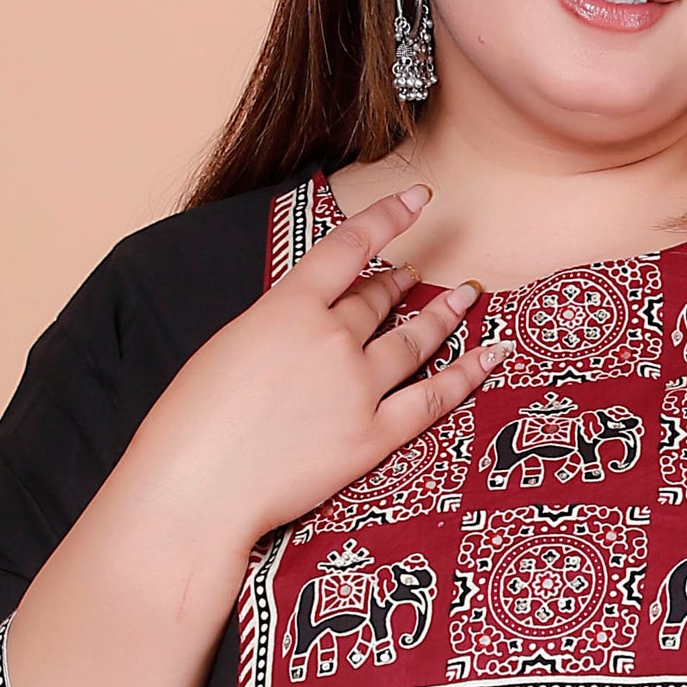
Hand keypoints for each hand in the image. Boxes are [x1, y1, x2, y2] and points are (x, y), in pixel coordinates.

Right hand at [121, 187, 508, 550]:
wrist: (197, 488)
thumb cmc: (191, 423)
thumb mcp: (227, 348)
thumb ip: (275, 328)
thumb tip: (303, 326)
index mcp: (287, 307)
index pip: (349, 246)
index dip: (389, 217)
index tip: (418, 198)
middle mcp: (332, 339)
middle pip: (377, 299)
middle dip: (398, 283)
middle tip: (413, 274)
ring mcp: (359, 387)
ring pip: (414, 340)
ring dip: (443, 315)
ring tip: (464, 297)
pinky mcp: (374, 436)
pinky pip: (435, 398)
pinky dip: (470, 373)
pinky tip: (495, 353)